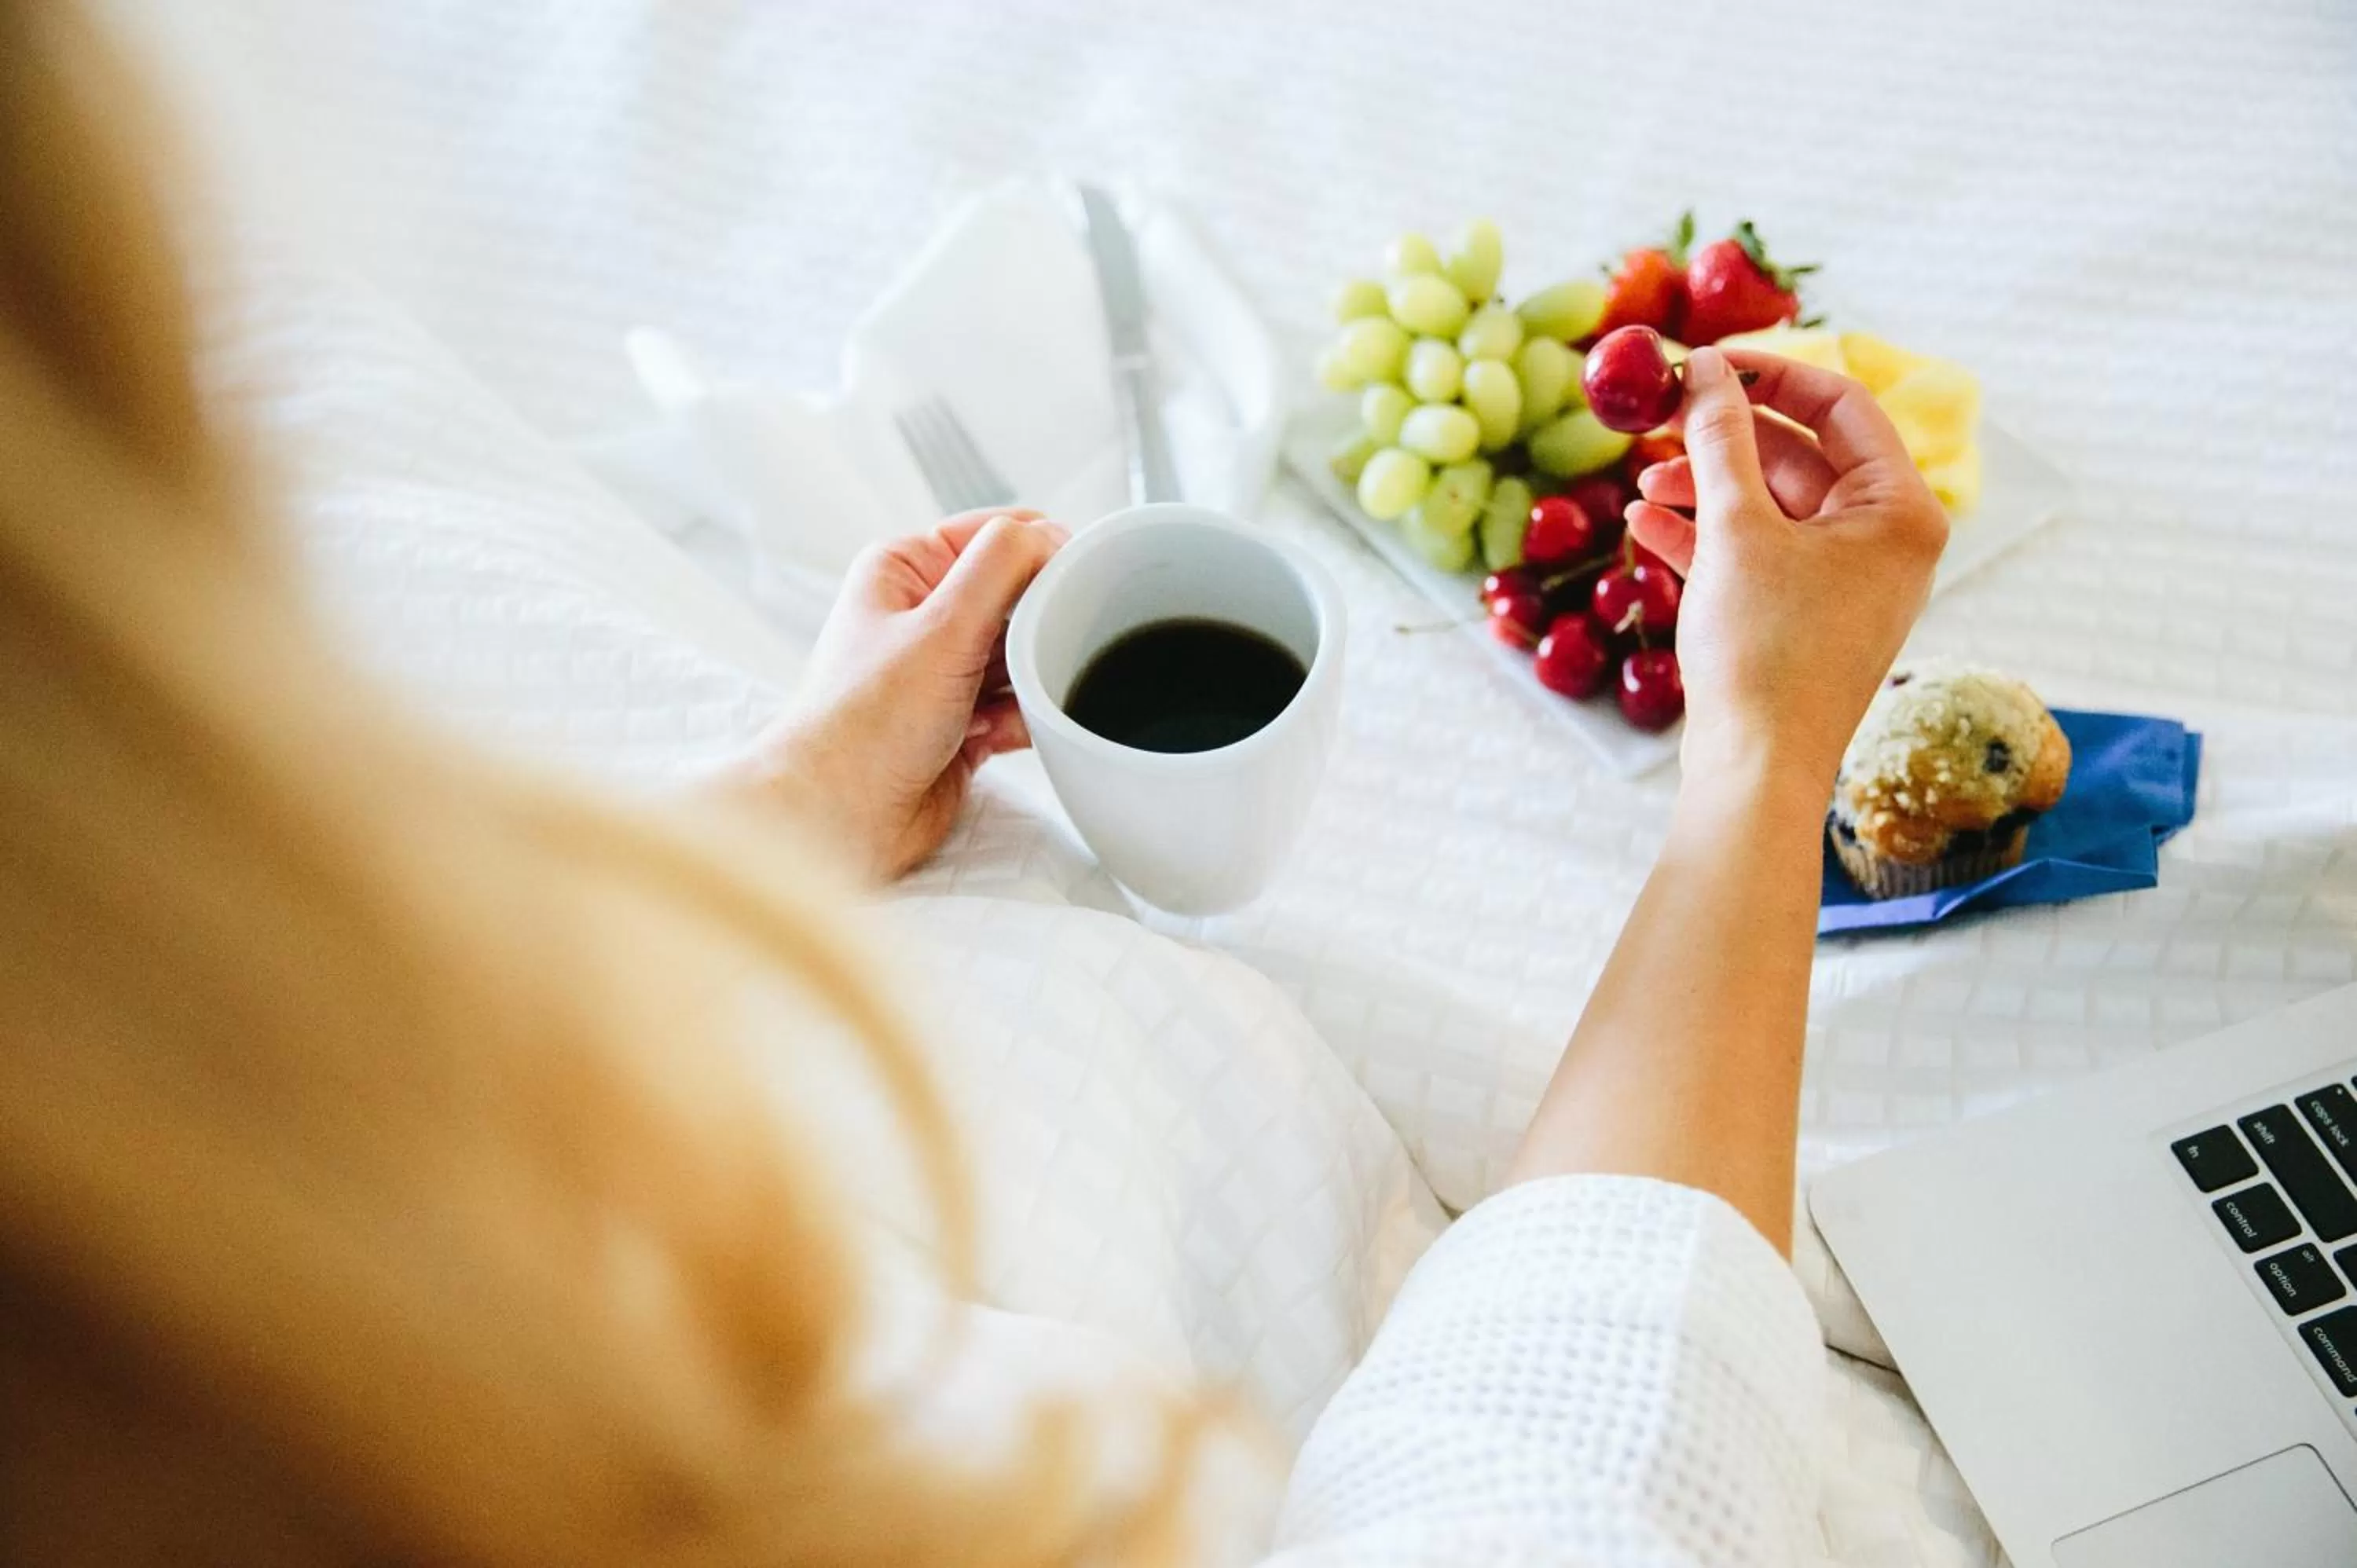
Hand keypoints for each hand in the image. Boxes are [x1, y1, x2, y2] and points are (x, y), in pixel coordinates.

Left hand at [714, 510, 1065, 880]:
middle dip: (1040, 622)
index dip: (1042, 550)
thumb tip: (1052, 535)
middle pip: (1017, 594)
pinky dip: (1027, 718)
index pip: (995, 534)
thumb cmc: (862, 726)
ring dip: (1034, 674)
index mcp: (906, 569)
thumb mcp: (941, 627)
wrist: (839, 818)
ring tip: (1022, 695)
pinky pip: (1020, 705)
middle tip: (1050, 643)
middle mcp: (924, 615)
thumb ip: (1001, 567)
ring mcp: (944, 671)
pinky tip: (1012, 730)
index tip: (1078, 575)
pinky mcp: (963, 723)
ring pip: (1023, 652)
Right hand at [1623, 345, 1947, 793]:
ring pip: (1772, 505)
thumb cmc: (1764, 651)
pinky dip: (1706, 534)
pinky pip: (1759, 552)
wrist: (1756, 769)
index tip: (1704, 363)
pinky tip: (1648, 523)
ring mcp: (1844, 582)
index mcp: (1899, 511)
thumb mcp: (1736, 530)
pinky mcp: (1802, 616)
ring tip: (1644, 480)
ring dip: (1705, 486)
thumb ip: (1719, 441)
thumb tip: (1704, 369)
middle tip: (1660, 414)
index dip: (1769, 376)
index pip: (1841, 406)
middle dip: (1724, 436)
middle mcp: (1883, 541)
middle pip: (1800, 454)